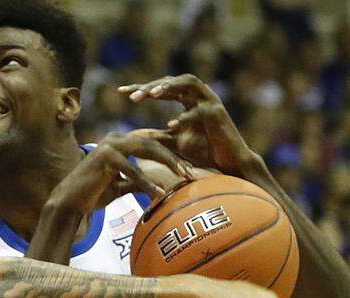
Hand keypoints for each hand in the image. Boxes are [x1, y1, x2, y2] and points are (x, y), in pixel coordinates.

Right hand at [50, 130, 195, 216]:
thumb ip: (135, 182)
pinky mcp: (104, 158)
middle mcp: (114, 139)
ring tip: (181, 177)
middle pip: (151, 143)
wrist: (69, 203)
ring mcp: (109, 146)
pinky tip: (158, 192)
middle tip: (189, 172)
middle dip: (173, 157)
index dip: (169, 157)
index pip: (150, 145)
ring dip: (166, 164)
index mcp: (118, 143)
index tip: (186, 171)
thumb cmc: (92, 195)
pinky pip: (131, 170)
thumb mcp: (119, 186)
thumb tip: (159, 186)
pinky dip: (146, 182)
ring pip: (145, 150)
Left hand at [118, 74, 254, 174]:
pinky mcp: (218, 114)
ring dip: (170, 87)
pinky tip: (171, 125)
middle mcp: (199, 95)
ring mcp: (210, 102)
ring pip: (190, 83)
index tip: (121, 91)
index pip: (162, 87)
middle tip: (133, 96)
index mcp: (188, 99)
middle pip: (173, 81)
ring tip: (152, 95)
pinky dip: (185, 117)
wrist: (227, 164)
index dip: (142, 87)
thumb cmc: (203, 151)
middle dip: (152, 86)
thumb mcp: (173, 143)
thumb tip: (131, 135)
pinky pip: (200, 111)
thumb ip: (156, 136)